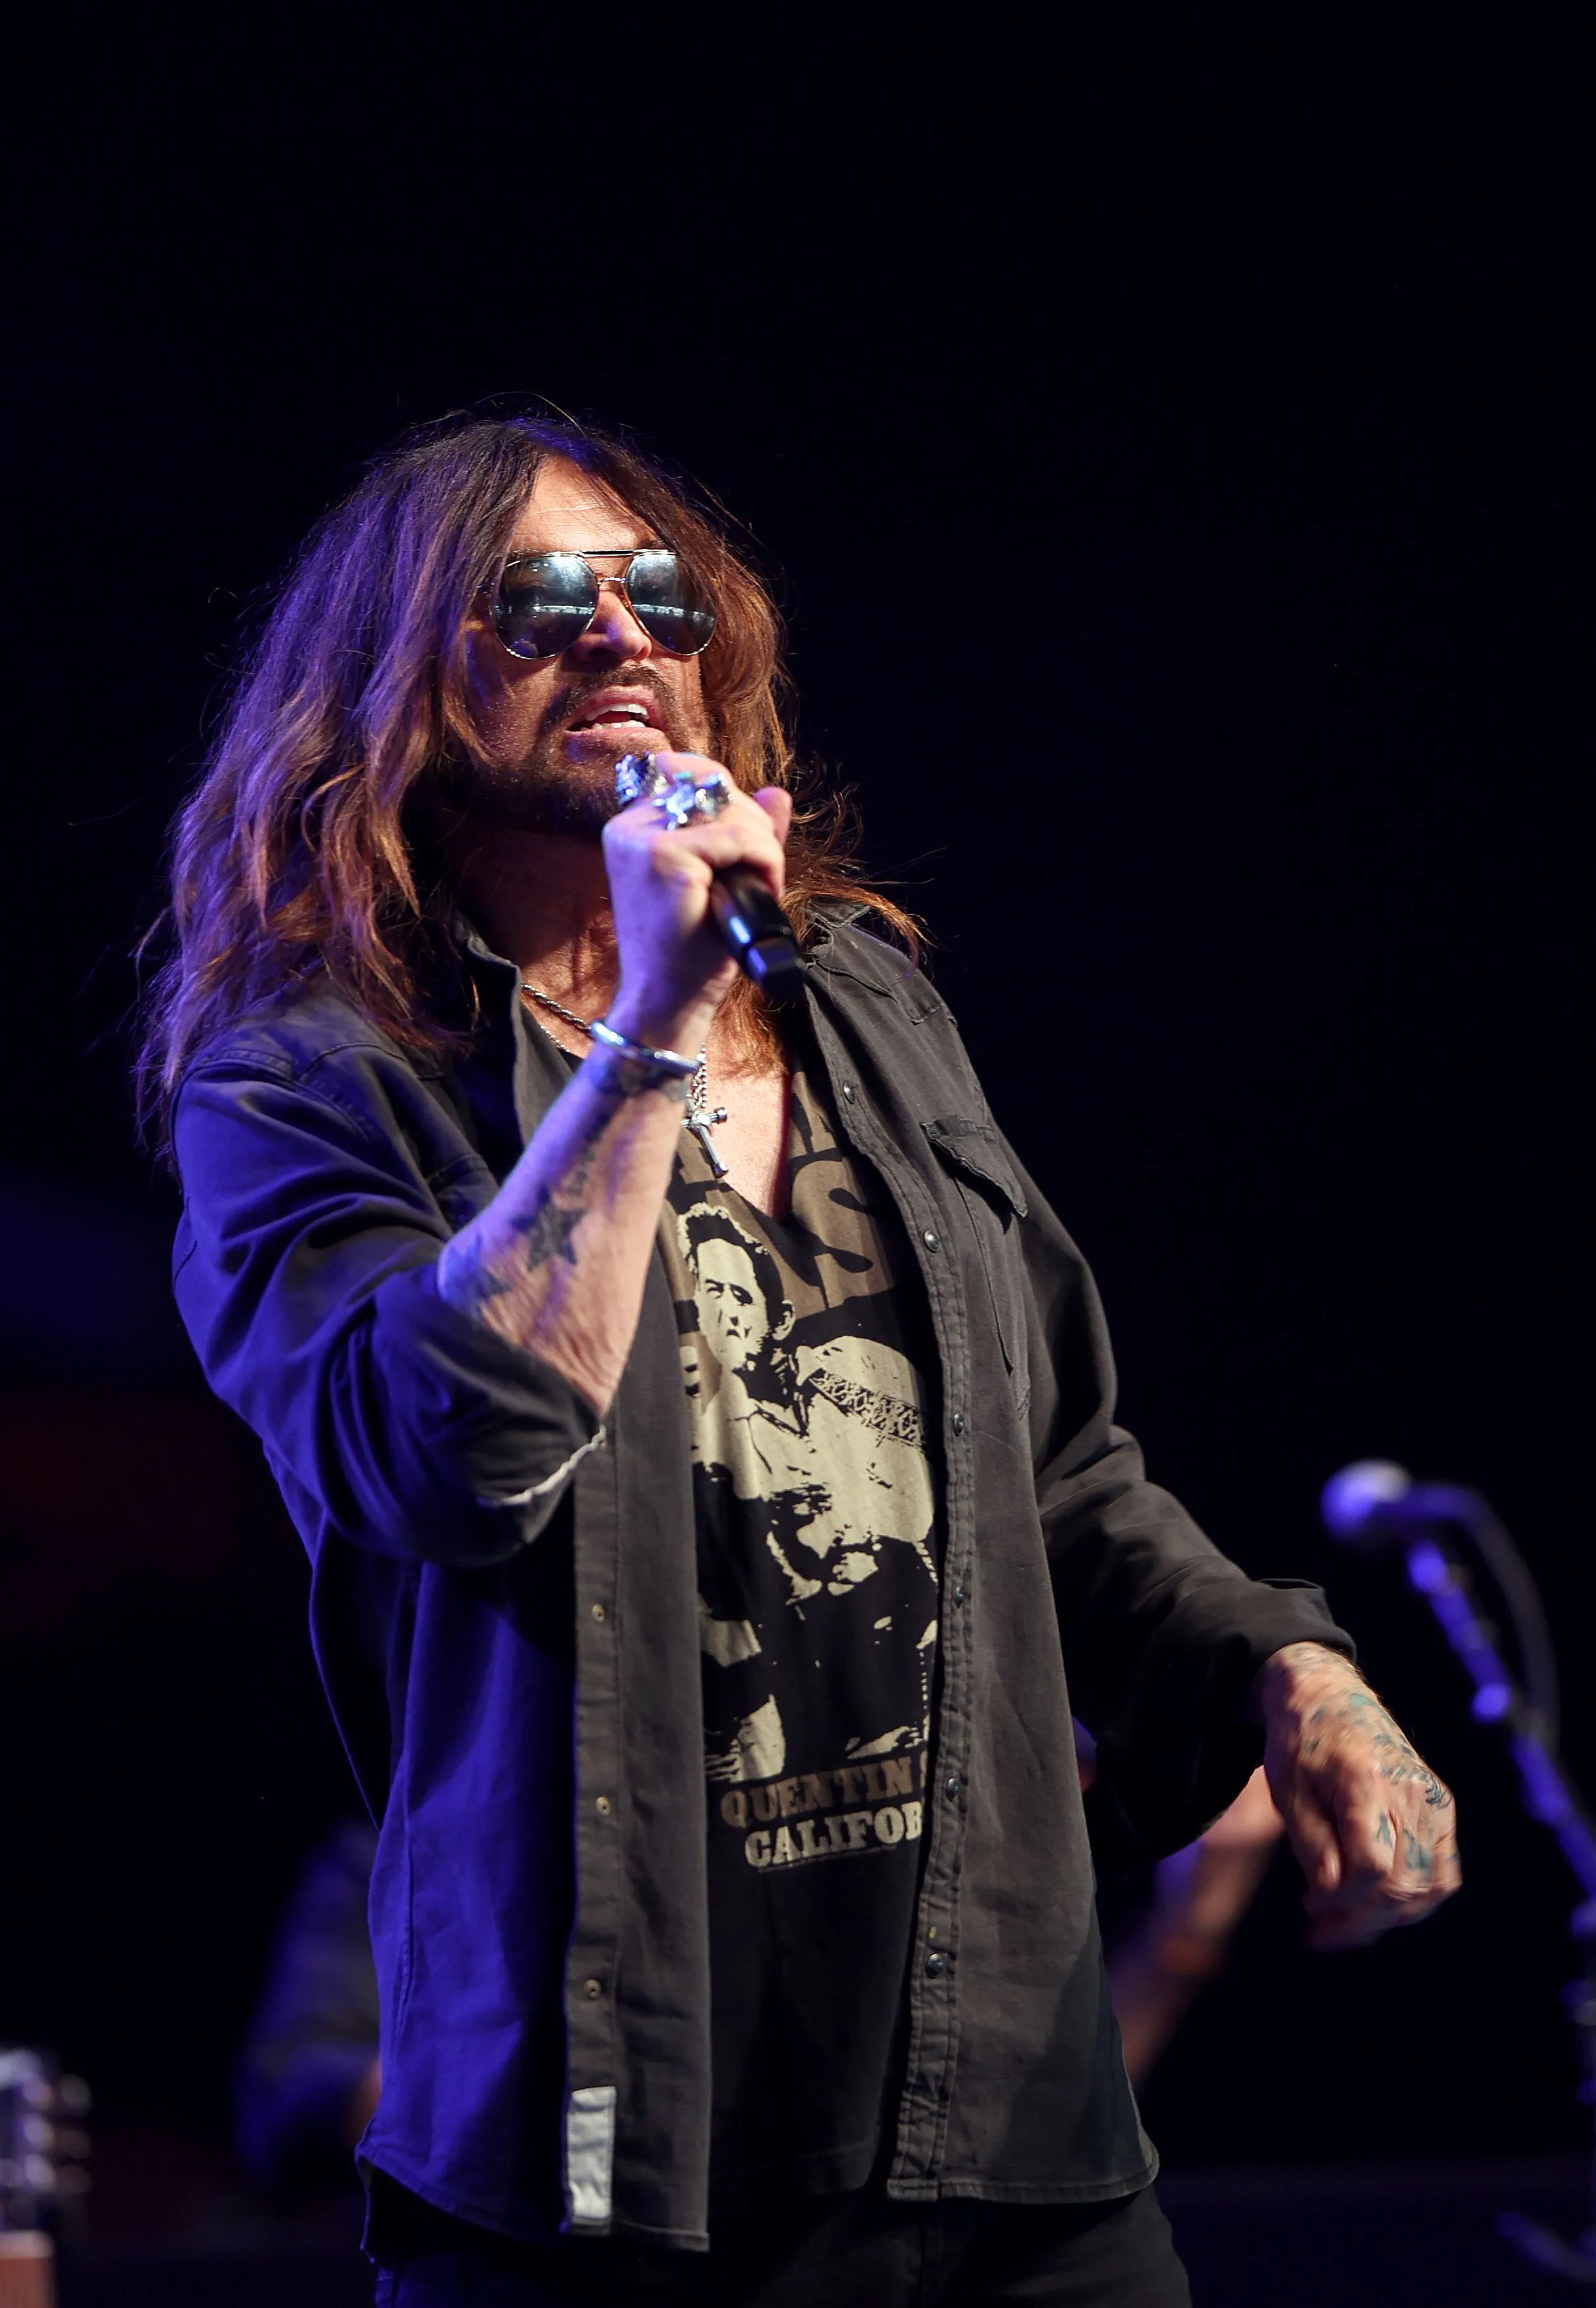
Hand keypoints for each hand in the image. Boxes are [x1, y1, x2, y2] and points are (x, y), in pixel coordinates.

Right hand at [601, 755, 791, 1048]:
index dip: (736, 806)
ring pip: (733, 810)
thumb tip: (778, 794)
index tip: (747, 850)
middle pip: (717, 787)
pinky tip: (762, 891)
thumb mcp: (722, 880)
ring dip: (763, 848)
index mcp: (634, 826)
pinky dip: (765, 861)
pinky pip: (739, 837)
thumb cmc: (689, 949)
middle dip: (755, 827)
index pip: (696, 778)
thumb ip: (746, 833)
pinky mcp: (664, 857)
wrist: (666, 1001)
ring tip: (760, 889)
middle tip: (760, 876)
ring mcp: (643, 839)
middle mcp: (630, 825)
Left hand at [1257, 1643, 1460, 1950]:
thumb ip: (1313, 1849)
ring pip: (1430, 1884)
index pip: (1371, 1866)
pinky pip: (1443, 1869)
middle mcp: (1410, 1789)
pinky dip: (1418, 1897)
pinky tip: (1382, 1905)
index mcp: (1365, 1779)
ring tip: (1350, 1924)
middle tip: (1323, 1933)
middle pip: (1403, 1881)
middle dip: (1362, 1920)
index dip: (1343, 1901)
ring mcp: (1432, 1798)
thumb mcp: (1289, 1793)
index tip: (1311, 1910)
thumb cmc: (1301, 1743)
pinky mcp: (1441, 1806)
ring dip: (1391, 1917)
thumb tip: (1332, 1903)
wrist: (1328, 1697)